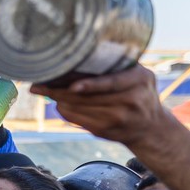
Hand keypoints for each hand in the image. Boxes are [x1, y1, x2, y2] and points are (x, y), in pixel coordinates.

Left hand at [30, 65, 161, 149]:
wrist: (151, 127)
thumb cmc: (138, 93)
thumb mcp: (137, 75)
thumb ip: (116, 68)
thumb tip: (76, 58)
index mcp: (139, 79)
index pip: (110, 82)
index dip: (88, 84)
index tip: (69, 84)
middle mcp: (131, 100)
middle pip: (87, 96)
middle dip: (59, 89)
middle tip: (38, 83)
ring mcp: (117, 118)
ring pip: (78, 107)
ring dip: (57, 99)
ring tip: (42, 90)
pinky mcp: (104, 131)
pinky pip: (77, 119)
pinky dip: (64, 110)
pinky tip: (56, 103)